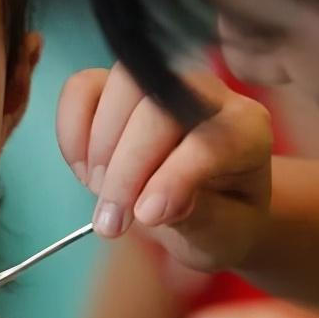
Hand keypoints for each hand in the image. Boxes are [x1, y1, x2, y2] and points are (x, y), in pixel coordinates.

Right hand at [57, 64, 271, 270]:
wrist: (208, 208)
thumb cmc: (222, 220)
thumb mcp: (222, 233)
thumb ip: (197, 217)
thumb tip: (149, 207)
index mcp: (246, 129)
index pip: (205, 140)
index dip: (171, 178)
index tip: (145, 218)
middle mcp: (206, 94)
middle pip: (156, 107)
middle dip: (125, 168)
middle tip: (111, 222)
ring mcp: (159, 84)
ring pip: (120, 85)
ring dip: (98, 147)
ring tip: (102, 195)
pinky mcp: (117, 88)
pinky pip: (82, 88)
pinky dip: (72, 129)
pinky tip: (84, 169)